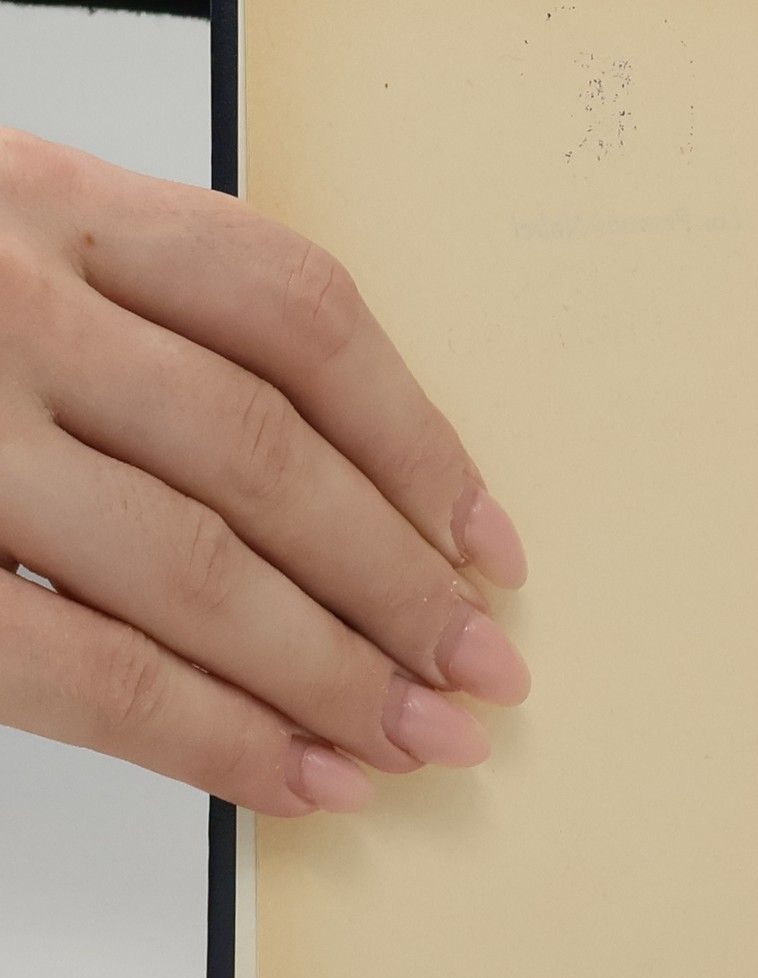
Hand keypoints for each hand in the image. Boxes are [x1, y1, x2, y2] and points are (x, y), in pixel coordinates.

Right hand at [0, 131, 529, 815]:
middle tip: (483, 675)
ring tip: (420, 742)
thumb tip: (353, 492)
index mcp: (54, 200)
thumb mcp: (0, 237)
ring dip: (328, 671)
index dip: (418, 440)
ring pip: (187, 563)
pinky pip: (74, 666)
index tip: (489, 545)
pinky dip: (201, 737)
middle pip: (267, 452)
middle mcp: (1, 299)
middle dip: (396, 582)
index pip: (297, 315)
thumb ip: (139, 321)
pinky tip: (290, 777)